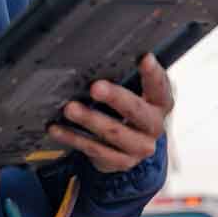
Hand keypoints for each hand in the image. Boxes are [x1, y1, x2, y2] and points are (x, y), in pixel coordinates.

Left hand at [47, 53, 173, 173]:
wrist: (131, 148)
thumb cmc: (128, 109)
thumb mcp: (134, 93)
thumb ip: (125, 77)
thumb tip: (96, 55)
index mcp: (159, 104)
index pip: (160, 87)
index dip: (153, 74)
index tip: (144, 58)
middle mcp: (153, 127)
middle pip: (137, 111)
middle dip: (115, 97)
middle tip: (95, 87)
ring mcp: (138, 147)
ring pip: (113, 132)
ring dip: (90, 119)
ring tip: (70, 108)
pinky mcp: (120, 162)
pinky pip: (94, 149)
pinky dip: (73, 138)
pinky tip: (57, 128)